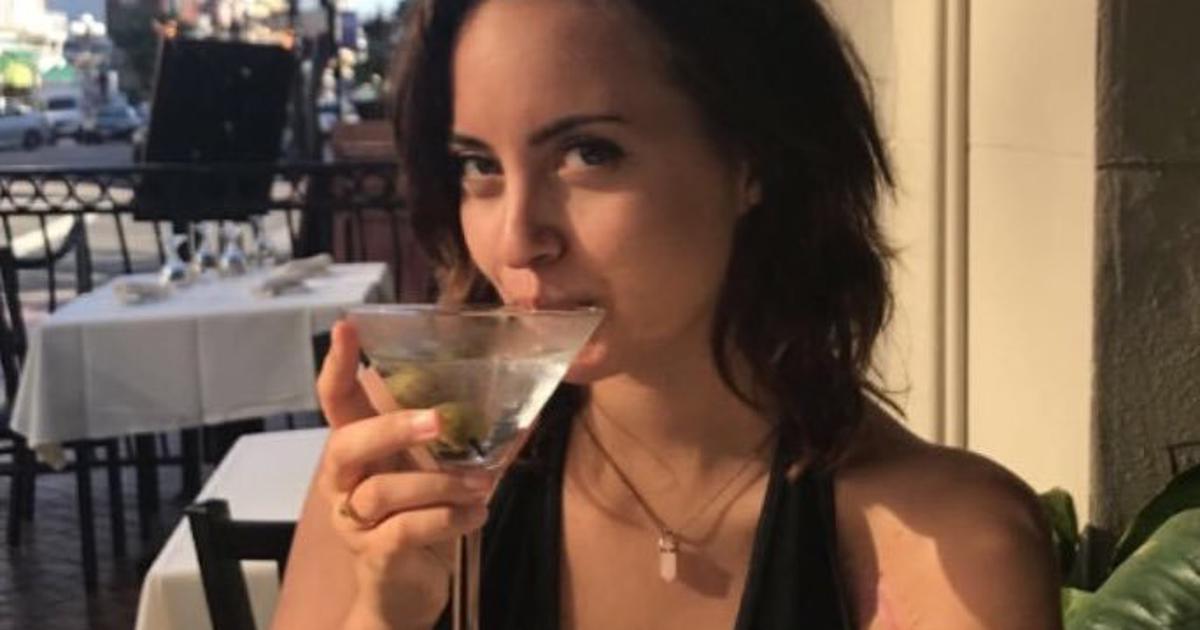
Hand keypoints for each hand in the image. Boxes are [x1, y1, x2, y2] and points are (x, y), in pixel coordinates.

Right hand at [316, 321, 493, 627]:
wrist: (406, 594)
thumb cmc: (423, 522)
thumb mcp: (444, 478)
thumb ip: (472, 447)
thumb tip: (527, 412)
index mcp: (358, 451)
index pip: (336, 401)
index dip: (337, 365)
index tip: (346, 326)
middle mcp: (345, 482)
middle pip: (346, 444)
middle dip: (393, 428)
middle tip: (439, 422)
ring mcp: (354, 521)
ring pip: (383, 490)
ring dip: (439, 483)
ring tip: (480, 486)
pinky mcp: (374, 554)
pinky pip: (406, 529)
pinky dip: (448, 519)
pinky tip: (477, 515)